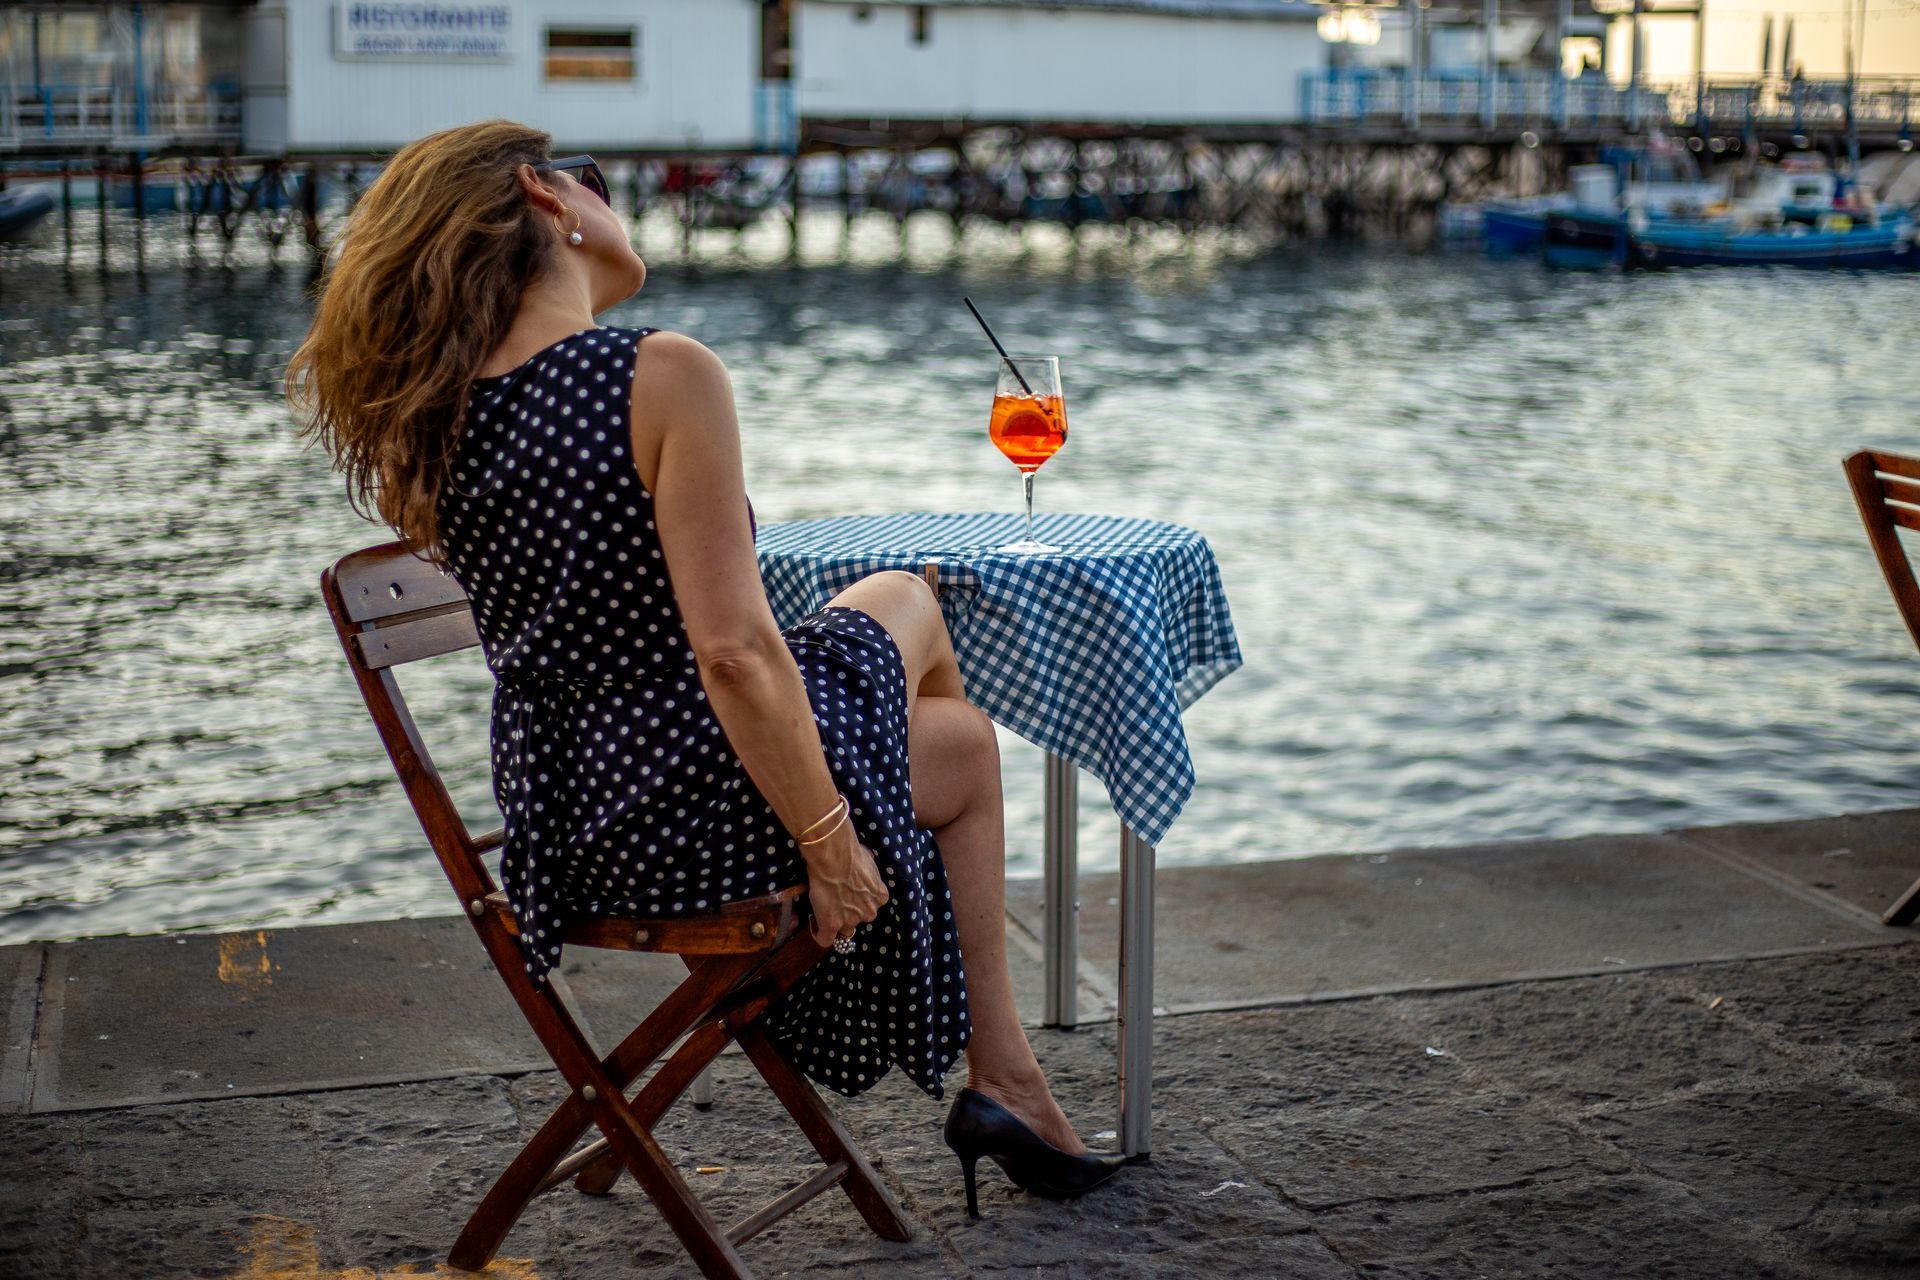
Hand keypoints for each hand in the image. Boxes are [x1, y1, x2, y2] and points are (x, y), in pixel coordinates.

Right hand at [803, 826, 889, 948]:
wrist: (835, 857)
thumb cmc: (851, 852)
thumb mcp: (869, 863)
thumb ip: (867, 875)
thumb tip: (860, 871)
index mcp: (880, 897)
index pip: (870, 906)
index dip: (858, 902)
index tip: (847, 895)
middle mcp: (869, 912)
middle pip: (858, 919)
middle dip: (848, 912)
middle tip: (834, 899)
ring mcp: (851, 920)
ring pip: (843, 929)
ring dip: (835, 920)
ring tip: (822, 907)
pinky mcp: (832, 924)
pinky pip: (825, 939)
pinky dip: (818, 933)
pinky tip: (813, 922)